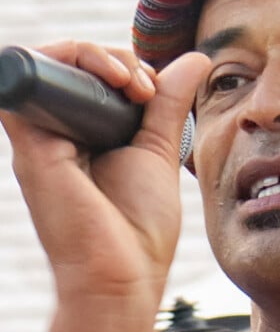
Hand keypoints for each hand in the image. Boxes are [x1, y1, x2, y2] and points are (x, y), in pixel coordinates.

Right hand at [0, 40, 210, 307]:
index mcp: (87, 135)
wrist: (123, 276)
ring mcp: (42, 136)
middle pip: (74, 65)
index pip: (95, 77)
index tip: (156, 90)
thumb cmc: (139, 227)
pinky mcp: (33, 143)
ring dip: (96, 56)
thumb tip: (195, 59)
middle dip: (116, 58)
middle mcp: (60, 132)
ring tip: (133, 84)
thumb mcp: (158, 149)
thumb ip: (169, 103)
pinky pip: (31, 79)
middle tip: (146, 86)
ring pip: (52, 63)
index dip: (126, 66)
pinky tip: (114, 81)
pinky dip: (71, 62)